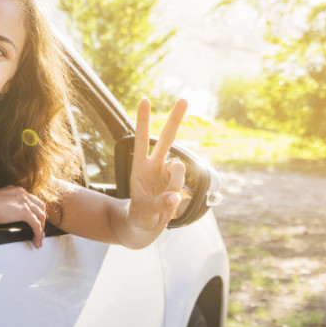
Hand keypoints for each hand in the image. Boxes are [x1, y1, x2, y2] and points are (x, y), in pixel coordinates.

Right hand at [0, 185, 46, 247]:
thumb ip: (4, 205)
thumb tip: (3, 214)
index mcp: (17, 191)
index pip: (33, 201)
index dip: (36, 212)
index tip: (36, 221)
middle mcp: (22, 194)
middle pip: (40, 207)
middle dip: (42, 220)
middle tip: (40, 231)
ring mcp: (24, 202)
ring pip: (41, 216)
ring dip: (41, 229)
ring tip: (39, 239)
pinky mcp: (23, 212)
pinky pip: (36, 224)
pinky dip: (38, 233)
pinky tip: (36, 240)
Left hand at [127, 98, 187, 237]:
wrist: (145, 228)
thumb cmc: (140, 217)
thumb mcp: (145, 213)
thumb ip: (160, 203)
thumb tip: (176, 196)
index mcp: (140, 168)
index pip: (142, 140)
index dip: (144, 120)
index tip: (145, 99)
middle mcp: (155, 166)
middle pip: (167, 139)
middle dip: (176, 119)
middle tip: (184, 99)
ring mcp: (168, 174)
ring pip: (180, 169)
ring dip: (175, 184)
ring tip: (164, 202)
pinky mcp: (179, 184)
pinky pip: (186, 186)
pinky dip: (180, 197)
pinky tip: (171, 205)